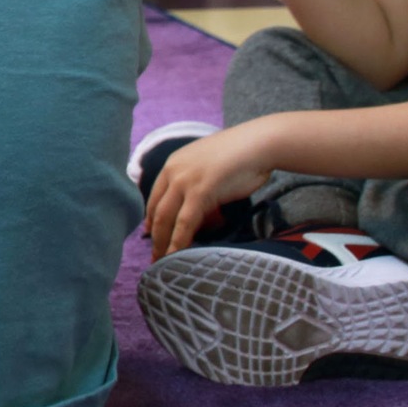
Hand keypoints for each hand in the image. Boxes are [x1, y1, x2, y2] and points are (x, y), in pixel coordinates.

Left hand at [145, 122, 275, 258]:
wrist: (258, 144)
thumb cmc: (241, 156)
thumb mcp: (209, 168)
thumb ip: (197, 185)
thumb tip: (197, 208)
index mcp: (173, 163)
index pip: (154, 196)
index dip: (150, 218)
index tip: (150, 234)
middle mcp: (173, 171)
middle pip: (156, 210)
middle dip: (154, 236)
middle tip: (154, 256)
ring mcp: (184, 181)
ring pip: (166, 219)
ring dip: (162, 243)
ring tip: (162, 262)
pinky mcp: (199, 192)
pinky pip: (185, 223)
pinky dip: (178, 241)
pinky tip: (176, 255)